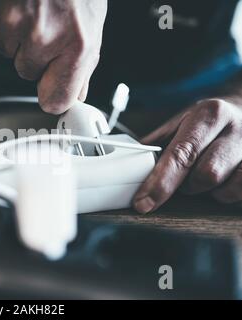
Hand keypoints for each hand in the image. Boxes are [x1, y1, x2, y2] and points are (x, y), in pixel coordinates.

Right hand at [0, 0, 106, 113]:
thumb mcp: (91, 17)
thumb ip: (83, 59)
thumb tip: (77, 90)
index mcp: (77, 43)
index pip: (57, 99)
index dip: (53, 94)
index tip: (52, 94)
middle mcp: (43, 36)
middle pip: (27, 72)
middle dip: (35, 52)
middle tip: (47, 21)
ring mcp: (13, 23)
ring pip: (7, 49)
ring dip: (16, 32)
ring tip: (33, 3)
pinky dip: (1, 15)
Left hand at [133, 98, 241, 213]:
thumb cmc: (208, 121)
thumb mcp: (182, 123)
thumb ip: (156, 144)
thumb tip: (127, 167)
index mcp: (209, 115)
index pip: (180, 154)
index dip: (159, 183)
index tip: (143, 202)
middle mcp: (235, 129)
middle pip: (206, 174)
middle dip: (187, 185)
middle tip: (183, 179)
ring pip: (225, 189)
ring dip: (208, 191)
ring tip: (204, 176)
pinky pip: (240, 195)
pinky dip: (226, 193)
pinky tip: (223, 180)